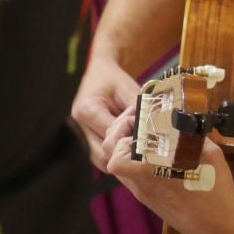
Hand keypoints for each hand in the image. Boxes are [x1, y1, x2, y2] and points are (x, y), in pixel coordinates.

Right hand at [70, 51, 140, 168]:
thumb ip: (139, 111)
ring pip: (101, 161)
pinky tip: (124, 144)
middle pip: (105, 156)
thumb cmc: (111, 79)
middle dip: (126, 154)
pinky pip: (98, 157)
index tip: (147, 133)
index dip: (133, 138)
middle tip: (142, 142)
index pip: (114, 138)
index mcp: (88, 111)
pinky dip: (113, 155)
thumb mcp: (127, 90)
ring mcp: (78, 134)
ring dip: (119, 157)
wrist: (93, 72)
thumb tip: (155, 132)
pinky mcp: (82, 139)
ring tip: (133, 143)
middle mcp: (78, 126)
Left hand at [103, 109, 233, 233]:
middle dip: (119, 132)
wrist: (218, 230)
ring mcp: (143, 194)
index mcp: (150, 173)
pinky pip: (132, 174)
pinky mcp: (150, 199)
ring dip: (125, 145)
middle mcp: (140, 184)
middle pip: (110, 156)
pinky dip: (136, 158)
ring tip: (144, 132)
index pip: (115, 153)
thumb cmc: (216, 194)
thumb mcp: (209, 154)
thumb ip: (190, 132)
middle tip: (136, 119)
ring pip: (119, 165)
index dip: (120, 130)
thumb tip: (181, 117)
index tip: (137, 116)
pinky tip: (155, 150)